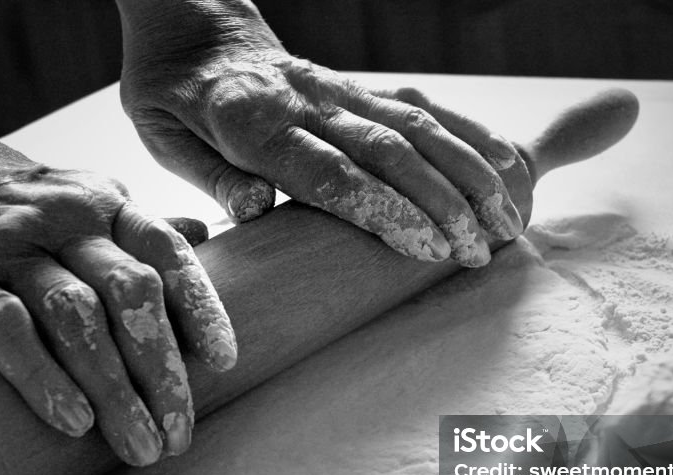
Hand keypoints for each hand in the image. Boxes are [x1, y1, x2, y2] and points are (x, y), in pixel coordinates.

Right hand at [0, 170, 235, 465]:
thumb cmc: (14, 212)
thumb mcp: (82, 207)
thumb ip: (137, 232)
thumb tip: (205, 237)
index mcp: (108, 206)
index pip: (166, 251)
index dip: (200, 305)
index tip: (224, 361)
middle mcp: (66, 222)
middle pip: (130, 292)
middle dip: (162, 369)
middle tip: (180, 435)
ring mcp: (10, 251)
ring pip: (76, 317)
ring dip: (114, 389)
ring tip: (140, 446)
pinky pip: (8, 331)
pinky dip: (44, 378)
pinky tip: (73, 422)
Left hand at [116, 0, 522, 266]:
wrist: (193, 25)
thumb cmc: (171, 93)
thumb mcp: (164, 135)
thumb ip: (211, 176)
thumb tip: (256, 212)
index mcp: (253, 124)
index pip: (328, 172)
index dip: (383, 208)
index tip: (428, 247)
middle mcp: (307, 103)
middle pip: (389, 151)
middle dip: (443, 203)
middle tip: (482, 251)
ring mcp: (338, 91)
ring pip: (417, 127)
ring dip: (468, 173)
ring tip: (508, 219)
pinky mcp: (357, 87)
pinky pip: (420, 107)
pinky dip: (466, 133)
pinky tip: (504, 161)